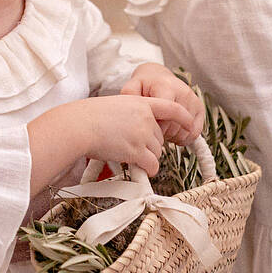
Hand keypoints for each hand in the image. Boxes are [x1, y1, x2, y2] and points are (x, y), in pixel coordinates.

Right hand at [56, 95, 193, 175]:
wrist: (80, 125)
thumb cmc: (90, 116)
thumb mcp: (116, 105)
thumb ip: (132, 114)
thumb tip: (139, 131)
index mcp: (141, 102)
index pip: (170, 107)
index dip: (184, 116)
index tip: (191, 123)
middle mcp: (146, 117)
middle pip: (160, 138)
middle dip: (150, 145)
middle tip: (130, 146)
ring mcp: (142, 134)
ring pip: (157, 152)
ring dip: (147, 157)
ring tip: (128, 155)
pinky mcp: (137, 151)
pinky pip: (152, 165)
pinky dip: (149, 170)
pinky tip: (142, 170)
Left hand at [122, 64, 204, 144]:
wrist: (158, 77)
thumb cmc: (144, 86)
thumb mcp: (132, 87)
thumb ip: (130, 98)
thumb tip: (135, 112)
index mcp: (166, 87)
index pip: (167, 115)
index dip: (157, 127)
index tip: (148, 128)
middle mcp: (183, 92)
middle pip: (176, 126)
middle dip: (163, 134)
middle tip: (153, 131)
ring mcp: (194, 100)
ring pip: (186, 131)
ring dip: (174, 136)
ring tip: (162, 130)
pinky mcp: (200, 108)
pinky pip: (196, 132)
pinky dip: (185, 137)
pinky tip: (173, 133)